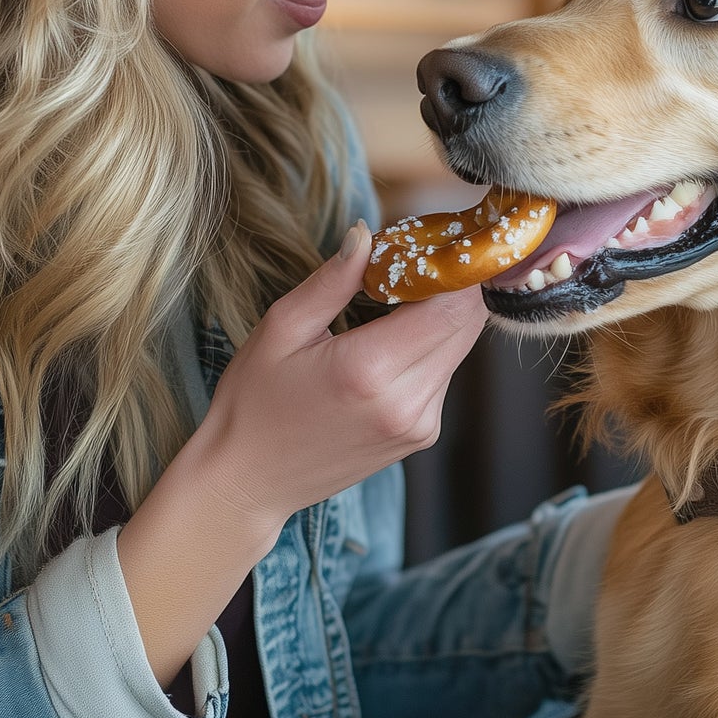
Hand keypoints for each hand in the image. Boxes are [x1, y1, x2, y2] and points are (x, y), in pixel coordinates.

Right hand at [115, 221, 486, 683]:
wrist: (249, 482)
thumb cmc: (255, 403)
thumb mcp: (282, 329)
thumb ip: (333, 281)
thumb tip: (367, 235)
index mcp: (370, 369)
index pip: (451, 305)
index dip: (451, 266)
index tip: (429, 241)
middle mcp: (406, 401)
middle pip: (467, 324)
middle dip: (452, 285)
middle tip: (417, 260)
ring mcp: (419, 424)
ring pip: (460, 347)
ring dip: (441, 315)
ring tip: (398, 298)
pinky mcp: (420, 435)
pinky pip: (444, 375)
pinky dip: (430, 347)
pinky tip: (390, 341)